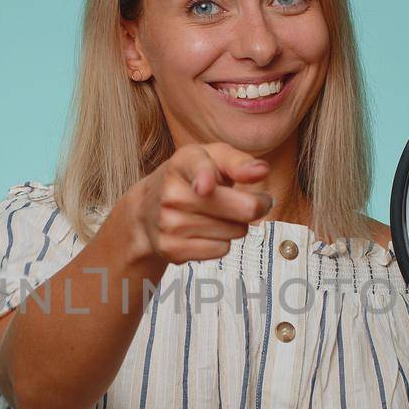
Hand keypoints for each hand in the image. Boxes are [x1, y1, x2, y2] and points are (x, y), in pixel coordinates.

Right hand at [121, 141, 273, 265]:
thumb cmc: (192, 178)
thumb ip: (239, 161)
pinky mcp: (173, 249)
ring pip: (235, 231)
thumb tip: (261, 171)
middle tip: (248, 201)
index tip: (204, 187)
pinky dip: (222, 242)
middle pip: (243, 208)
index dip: (203, 177)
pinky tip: (205, 231)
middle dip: (255, 205)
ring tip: (216, 214)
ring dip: (235, 224)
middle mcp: (172, 193)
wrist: (147, 209)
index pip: (197, 168)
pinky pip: (222, 250)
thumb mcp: (213, 158)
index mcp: (184, 162)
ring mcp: (170, 224)